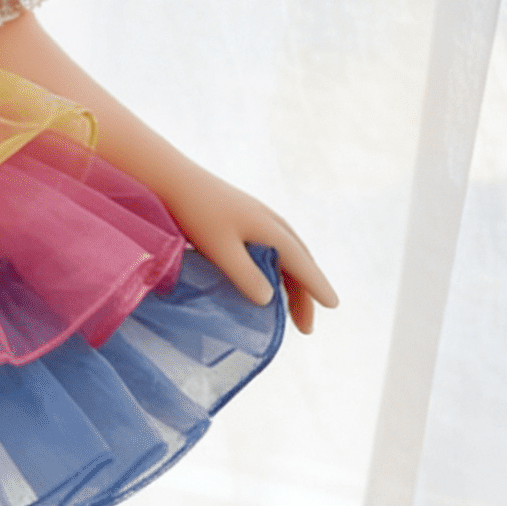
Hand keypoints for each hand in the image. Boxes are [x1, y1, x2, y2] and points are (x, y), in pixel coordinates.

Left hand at [159, 161, 337, 334]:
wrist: (172, 178)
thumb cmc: (195, 214)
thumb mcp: (220, 249)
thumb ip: (245, 275)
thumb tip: (270, 300)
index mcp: (270, 229)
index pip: (302, 264)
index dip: (317, 286)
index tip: (334, 306)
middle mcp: (270, 221)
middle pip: (299, 260)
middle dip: (306, 292)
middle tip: (306, 326)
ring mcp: (257, 216)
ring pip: (287, 253)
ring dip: (293, 281)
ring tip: (293, 309)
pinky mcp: (242, 216)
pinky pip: (273, 246)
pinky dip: (279, 267)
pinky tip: (269, 278)